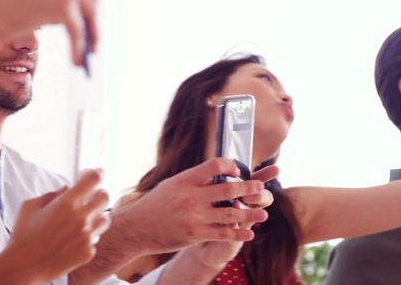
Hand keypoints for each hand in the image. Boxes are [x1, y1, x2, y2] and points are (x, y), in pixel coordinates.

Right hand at [0, 0, 96, 65]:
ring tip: (88, 55)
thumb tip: (70, 16)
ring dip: (92, 34)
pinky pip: (79, 31)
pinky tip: (76, 62)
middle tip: (92, 40)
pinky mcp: (62, 5)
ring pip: (91, 13)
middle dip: (93, 16)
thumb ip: (46, 0)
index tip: (86, 17)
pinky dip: (79, 48)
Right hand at [4, 169, 109, 282]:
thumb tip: (66, 188)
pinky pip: (95, 239)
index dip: (97, 173)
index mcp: (66, 203)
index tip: (97, 173)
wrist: (23, 267)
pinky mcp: (88, 251)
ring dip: (97, 216)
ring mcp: (86, 236)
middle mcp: (80, 218)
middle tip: (91, 198)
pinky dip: (88, 238)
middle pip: (104, 197)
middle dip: (99, 194)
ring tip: (83, 221)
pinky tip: (74, 240)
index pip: (93, 179)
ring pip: (105, 219)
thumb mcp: (29, 207)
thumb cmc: (23, 237)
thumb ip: (51, 194)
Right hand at [157, 165, 277, 284]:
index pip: (215, 165)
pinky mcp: (195, 234)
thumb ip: (193, 180)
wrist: (137, 228)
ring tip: (263, 214)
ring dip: (250, 213)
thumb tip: (213, 172)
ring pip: (230, 214)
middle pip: (228, 189)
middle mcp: (192, 196)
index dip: (231, 166)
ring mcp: (194, 216)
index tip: (238, 171)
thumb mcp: (172, 185)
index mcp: (186, 179)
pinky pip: (222, 234)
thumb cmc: (155, 205)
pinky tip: (248, 233)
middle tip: (261, 188)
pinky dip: (238, 234)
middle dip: (249, 188)